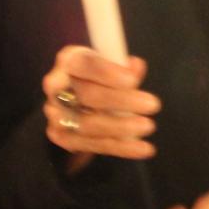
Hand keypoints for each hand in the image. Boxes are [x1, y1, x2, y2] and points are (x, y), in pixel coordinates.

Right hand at [41, 45, 161, 161]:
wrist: (76, 97)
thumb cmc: (99, 76)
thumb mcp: (112, 64)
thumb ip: (124, 67)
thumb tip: (136, 67)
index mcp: (69, 60)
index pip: (84, 64)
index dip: (106, 72)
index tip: (132, 80)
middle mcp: (56, 86)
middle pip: (87, 95)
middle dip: (121, 100)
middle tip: (152, 104)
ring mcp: (56, 113)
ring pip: (87, 123)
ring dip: (121, 127)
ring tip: (148, 126)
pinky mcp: (62, 136)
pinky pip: (92, 144)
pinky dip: (121, 148)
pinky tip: (144, 148)